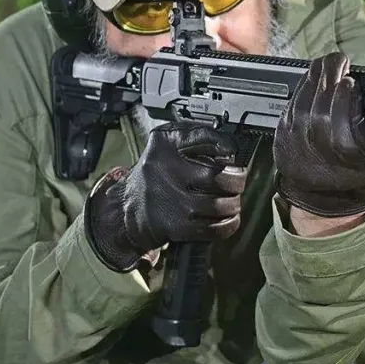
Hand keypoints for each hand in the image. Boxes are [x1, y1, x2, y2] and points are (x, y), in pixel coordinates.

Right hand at [84, 122, 247, 271]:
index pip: (202, 137)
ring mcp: (172, 200)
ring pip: (220, 204)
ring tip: (232, 199)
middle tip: (237, 180)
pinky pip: (213, 228)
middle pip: (218, 175)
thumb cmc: (155, 173)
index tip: (232, 151)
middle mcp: (167, 170)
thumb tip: (230, 146)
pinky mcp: (176, 226)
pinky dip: (228, 224)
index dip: (224, 143)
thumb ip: (195, 135)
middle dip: (236, 179)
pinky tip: (228, 217)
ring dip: (234, 203)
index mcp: (165, 145)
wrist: (127, 206)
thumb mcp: (165, 143)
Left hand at [273, 52, 364, 217]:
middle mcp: (319, 145)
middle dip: (331, 75)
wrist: (325, 200)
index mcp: (347, 152)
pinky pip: (290, 104)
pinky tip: (312, 79)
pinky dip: (301, 88)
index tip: (352, 81)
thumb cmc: (359, 175)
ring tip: (328, 64)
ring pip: (304, 98)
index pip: (343, 114)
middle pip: (322, 99)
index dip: (346, 94)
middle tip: (341, 60)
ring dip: (316, 76)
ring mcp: (297, 140)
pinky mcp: (282, 135)